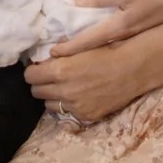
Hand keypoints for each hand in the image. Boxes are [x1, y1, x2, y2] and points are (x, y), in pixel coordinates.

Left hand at [25, 43, 140, 122]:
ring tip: (64, 88)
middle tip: (49, 78)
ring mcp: (74, 107)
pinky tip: (79, 96)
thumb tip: (45, 55)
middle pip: (36, 92)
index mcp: (60, 70)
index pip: (30, 76)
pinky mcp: (85, 116)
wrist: (132, 69)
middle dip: (40, 84)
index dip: (33, 71)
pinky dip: (69, 105)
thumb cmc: (106, 51)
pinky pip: (67, 113)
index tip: (38, 68)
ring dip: (53, 97)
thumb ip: (60, 52)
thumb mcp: (80, 46)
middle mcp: (64, 91)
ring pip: (49, 106)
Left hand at [50, 0, 162, 56]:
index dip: (70, 49)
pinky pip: (113, 52)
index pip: (89, 41)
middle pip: (93, 53)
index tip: (52, 54)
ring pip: (102, 55)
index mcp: (120, 27)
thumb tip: (76, 0)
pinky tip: (90, 57)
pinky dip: (98, 56)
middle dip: (73, 60)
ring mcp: (131, 43)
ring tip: (65, 63)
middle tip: (53, 64)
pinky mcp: (137, 42)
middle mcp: (123, 40)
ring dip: (84, 59)